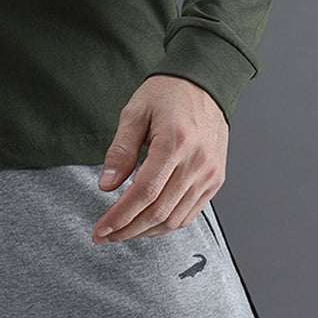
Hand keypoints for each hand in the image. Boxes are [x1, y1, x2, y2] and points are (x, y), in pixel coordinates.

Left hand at [92, 75, 227, 243]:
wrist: (205, 81)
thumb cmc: (168, 92)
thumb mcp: (135, 112)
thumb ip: (120, 150)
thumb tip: (106, 185)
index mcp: (175, 143)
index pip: (144, 193)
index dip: (120, 216)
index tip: (101, 228)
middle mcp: (197, 163)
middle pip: (159, 212)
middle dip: (128, 229)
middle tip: (105, 235)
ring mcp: (209, 174)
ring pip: (176, 219)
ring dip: (146, 231)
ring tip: (122, 231)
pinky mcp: (215, 179)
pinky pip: (190, 213)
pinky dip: (167, 223)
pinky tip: (148, 222)